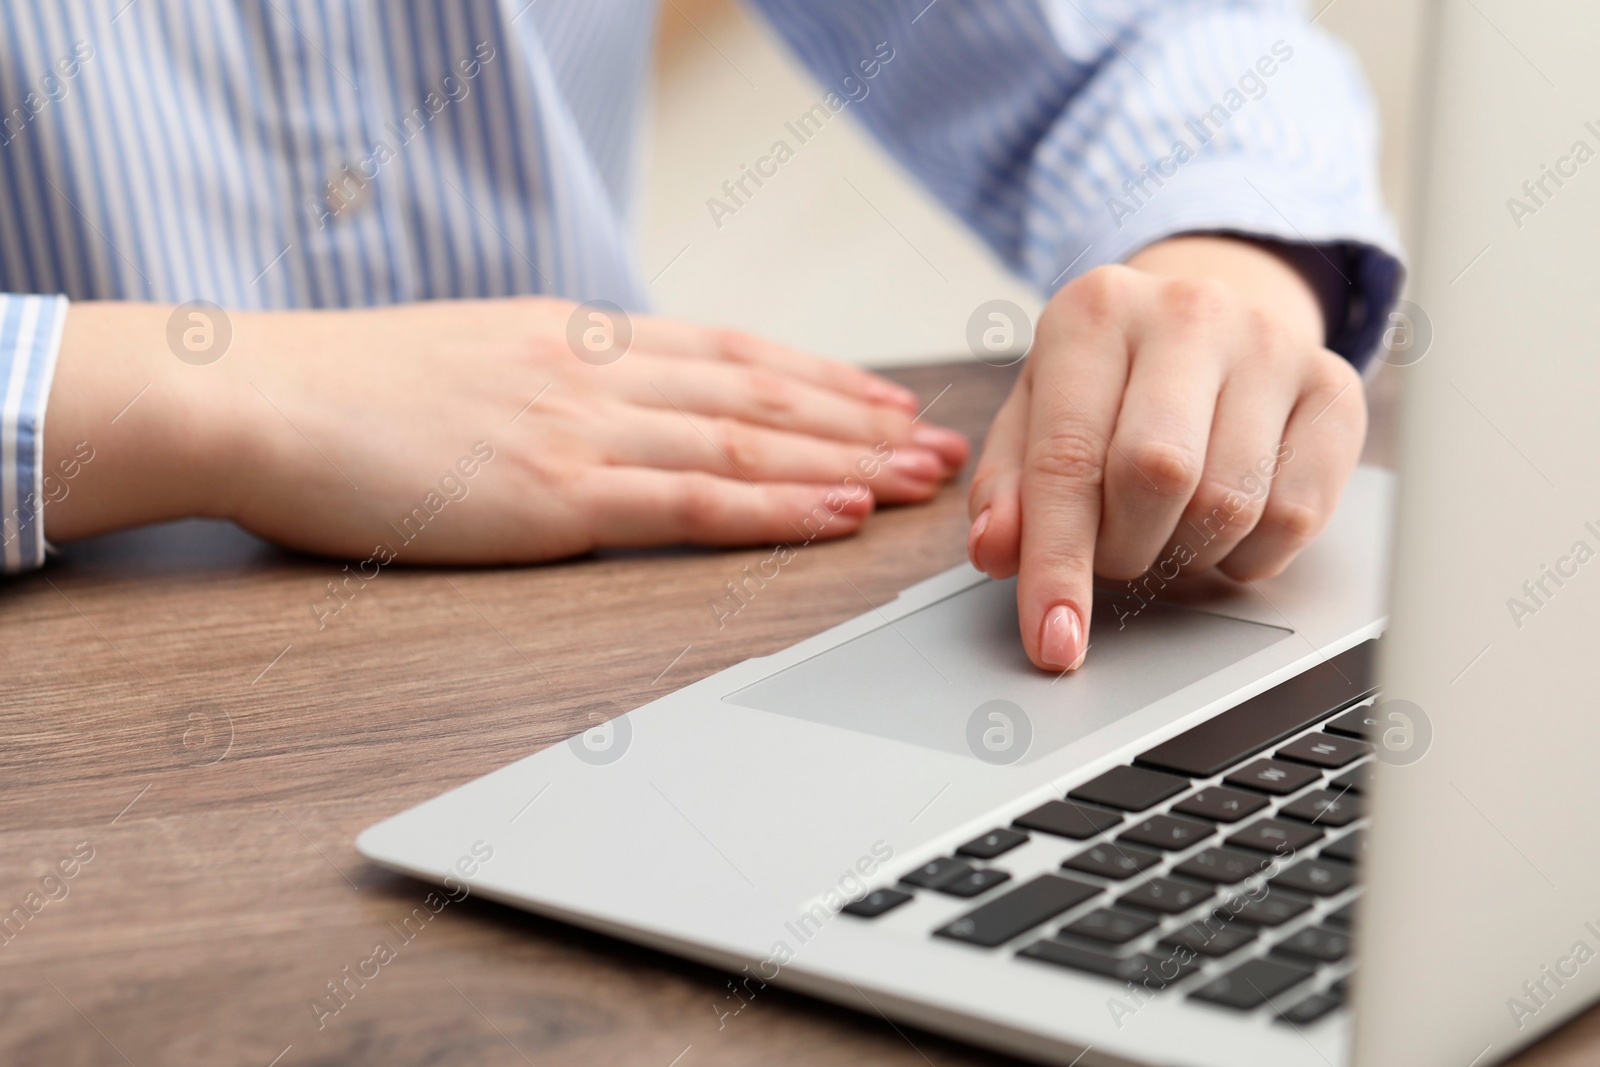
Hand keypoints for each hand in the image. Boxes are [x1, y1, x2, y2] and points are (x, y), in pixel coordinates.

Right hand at [43, 298, 968, 560]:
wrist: (258, 397)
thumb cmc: (348, 388)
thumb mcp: (472, 355)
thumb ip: (553, 373)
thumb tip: (613, 395)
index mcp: (579, 337)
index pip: (733, 355)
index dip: (821, 378)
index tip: (884, 399)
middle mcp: (600, 372)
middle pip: (763, 397)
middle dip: (862, 422)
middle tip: (938, 444)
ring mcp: (581, 429)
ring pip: (748, 446)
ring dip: (845, 463)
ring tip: (919, 480)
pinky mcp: (553, 495)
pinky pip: (691, 504)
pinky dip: (775, 511)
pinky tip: (836, 515)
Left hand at [965, 236, 1365, 670]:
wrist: (1207, 321)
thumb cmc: (1108, 383)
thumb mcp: (1035, 417)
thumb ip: (1009, 487)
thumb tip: (997, 550)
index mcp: (1094, 312)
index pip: (1067, 457)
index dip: (1057, 564)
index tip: (1054, 642)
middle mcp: (1187, 314)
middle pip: (1156, 475)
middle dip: (1124, 548)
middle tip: (1114, 551)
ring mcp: (1271, 345)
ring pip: (1229, 504)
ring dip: (1184, 554)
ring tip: (1164, 528)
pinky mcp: (1335, 389)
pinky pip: (1295, 517)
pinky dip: (1249, 554)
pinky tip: (1223, 527)